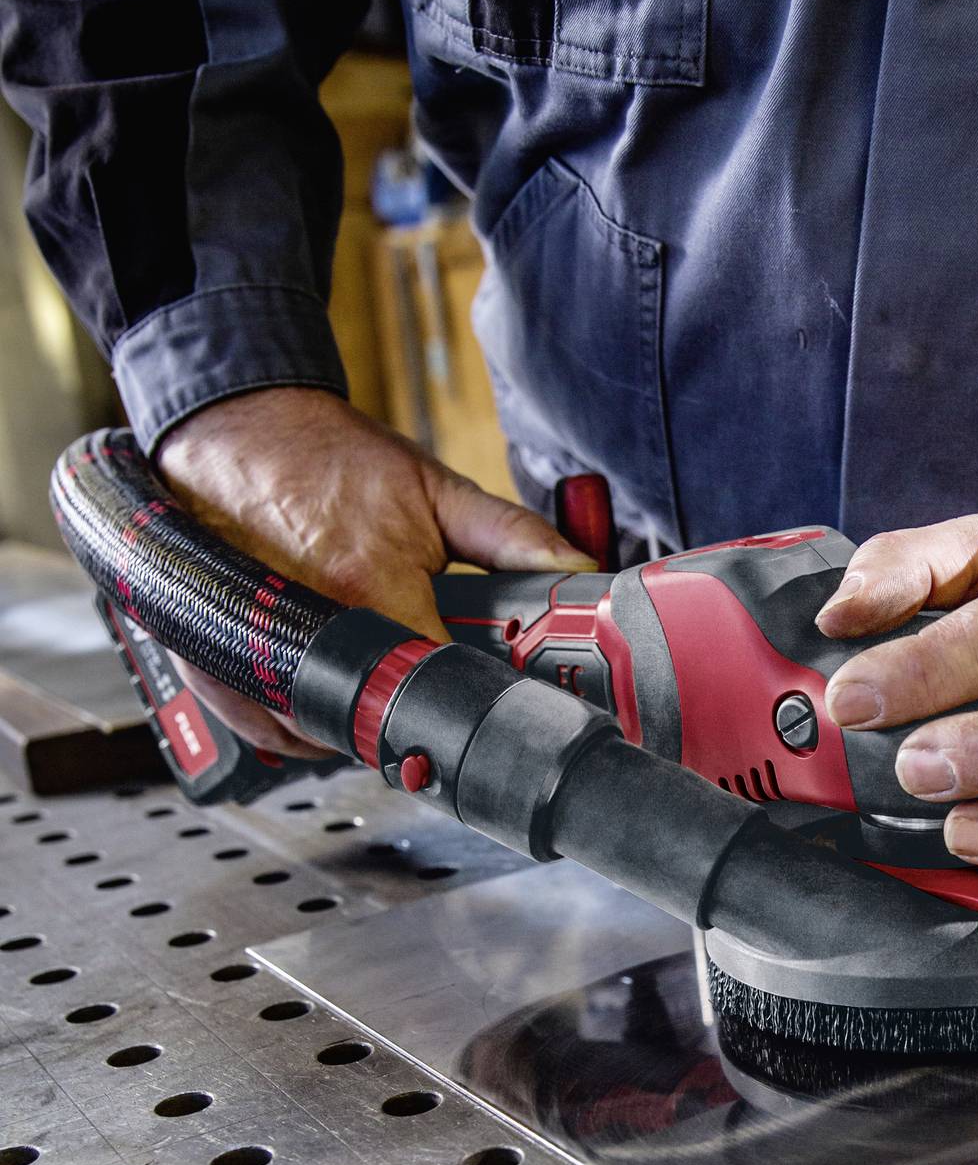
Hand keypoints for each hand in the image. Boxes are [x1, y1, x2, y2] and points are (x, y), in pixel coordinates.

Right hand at [157, 387, 593, 754]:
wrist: (233, 428)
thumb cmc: (327, 458)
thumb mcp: (434, 488)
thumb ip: (511, 536)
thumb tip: (578, 569)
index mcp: (367, 587)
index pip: (435, 685)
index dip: (466, 702)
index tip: (481, 700)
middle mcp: (305, 629)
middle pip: (374, 723)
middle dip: (408, 717)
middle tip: (425, 691)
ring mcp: (251, 652)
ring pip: (315, 737)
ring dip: (350, 727)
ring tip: (369, 682)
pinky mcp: (211, 665)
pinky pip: (264, 731)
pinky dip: (296, 726)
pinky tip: (320, 692)